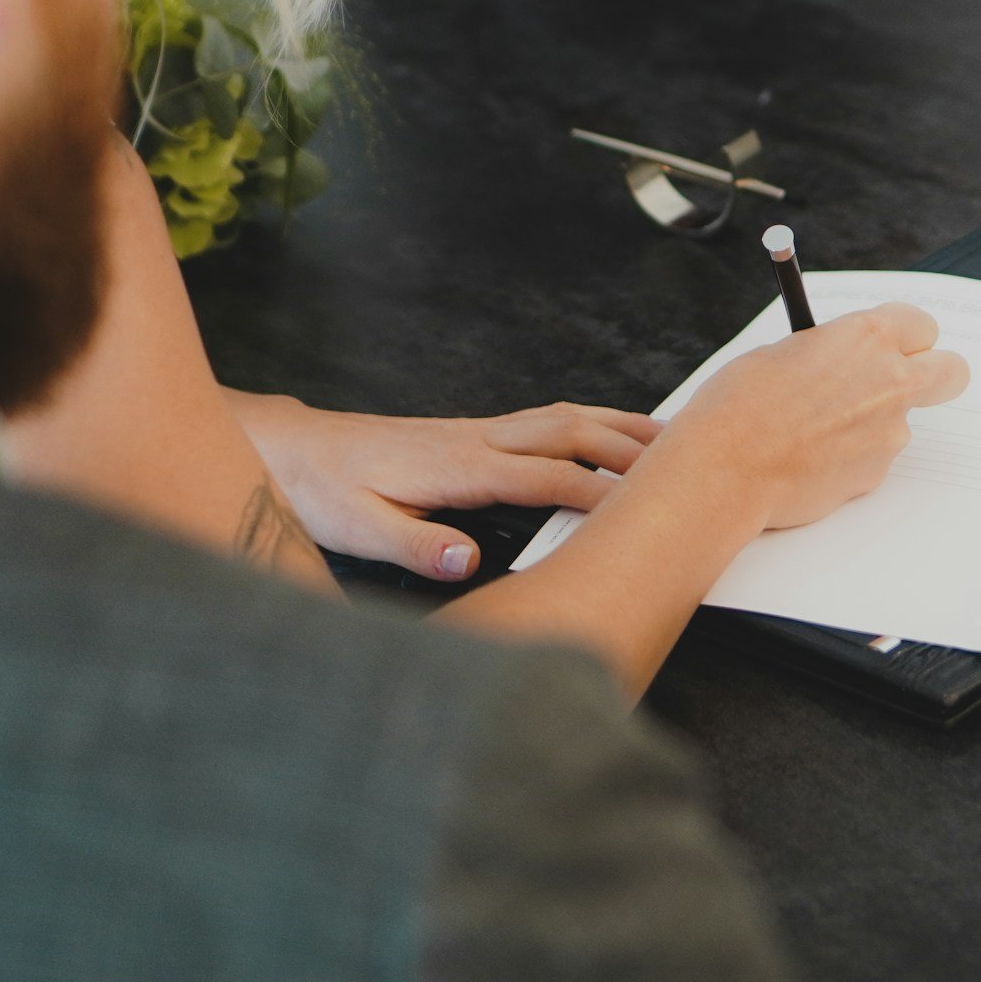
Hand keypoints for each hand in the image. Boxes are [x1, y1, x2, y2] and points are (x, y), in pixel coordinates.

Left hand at [230, 393, 661, 581]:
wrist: (293, 450)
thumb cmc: (323, 488)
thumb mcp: (356, 527)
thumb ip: (413, 546)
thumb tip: (465, 563)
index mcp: (458, 466)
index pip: (545, 476)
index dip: (597, 494)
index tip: (644, 511)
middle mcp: (477, 439)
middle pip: (570, 431)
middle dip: (629, 446)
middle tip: (687, 464)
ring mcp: (479, 431)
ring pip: (564, 418)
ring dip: (618, 426)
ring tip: (671, 440)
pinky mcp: (476, 435)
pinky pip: (548, 422)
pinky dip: (591, 424)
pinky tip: (610, 435)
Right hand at [652, 303, 971, 534]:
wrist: (726, 467)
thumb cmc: (740, 403)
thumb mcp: (783, 351)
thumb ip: (829, 353)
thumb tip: (840, 361)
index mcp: (867, 337)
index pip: (920, 324)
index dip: (906, 335)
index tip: (892, 343)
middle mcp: (891, 381)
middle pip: (951, 371)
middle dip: (936, 374)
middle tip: (904, 381)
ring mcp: (890, 432)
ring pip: (901, 421)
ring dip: (873, 423)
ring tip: (813, 431)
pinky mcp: (877, 474)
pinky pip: (873, 458)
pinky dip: (850, 457)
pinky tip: (808, 458)